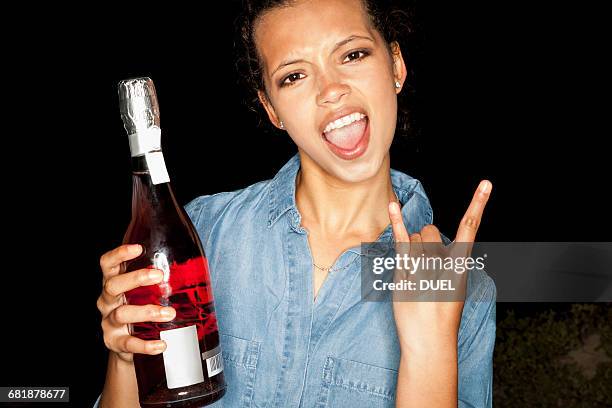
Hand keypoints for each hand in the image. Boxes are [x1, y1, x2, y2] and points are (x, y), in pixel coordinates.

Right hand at [97, 244, 175, 362]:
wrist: (129, 347)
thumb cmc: (142, 309)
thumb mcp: (145, 293)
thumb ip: (159, 281)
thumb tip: (197, 266)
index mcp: (114, 283)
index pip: (108, 264)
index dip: (119, 254)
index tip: (138, 248)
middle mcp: (108, 301)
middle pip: (113, 285)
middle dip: (136, 278)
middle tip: (159, 276)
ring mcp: (109, 323)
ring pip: (122, 314)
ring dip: (147, 312)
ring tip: (169, 313)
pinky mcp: (114, 343)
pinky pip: (128, 343)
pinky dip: (145, 345)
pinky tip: (161, 344)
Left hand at [388, 180, 491, 351]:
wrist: (430, 342)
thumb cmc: (441, 314)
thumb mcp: (453, 287)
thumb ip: (445, 262)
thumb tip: (425, 237)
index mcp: (460, 267)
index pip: (470, 230)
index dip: (478, 204)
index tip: (486, 183)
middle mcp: (443, 264)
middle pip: (430, 231)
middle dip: (424, 241)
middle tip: (423, 267)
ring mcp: (423, 268)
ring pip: (413, 239)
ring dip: (411, 250)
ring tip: (414, 276)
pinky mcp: (405, 274)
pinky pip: (400, 243)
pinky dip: (396, 222)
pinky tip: (392, 204)